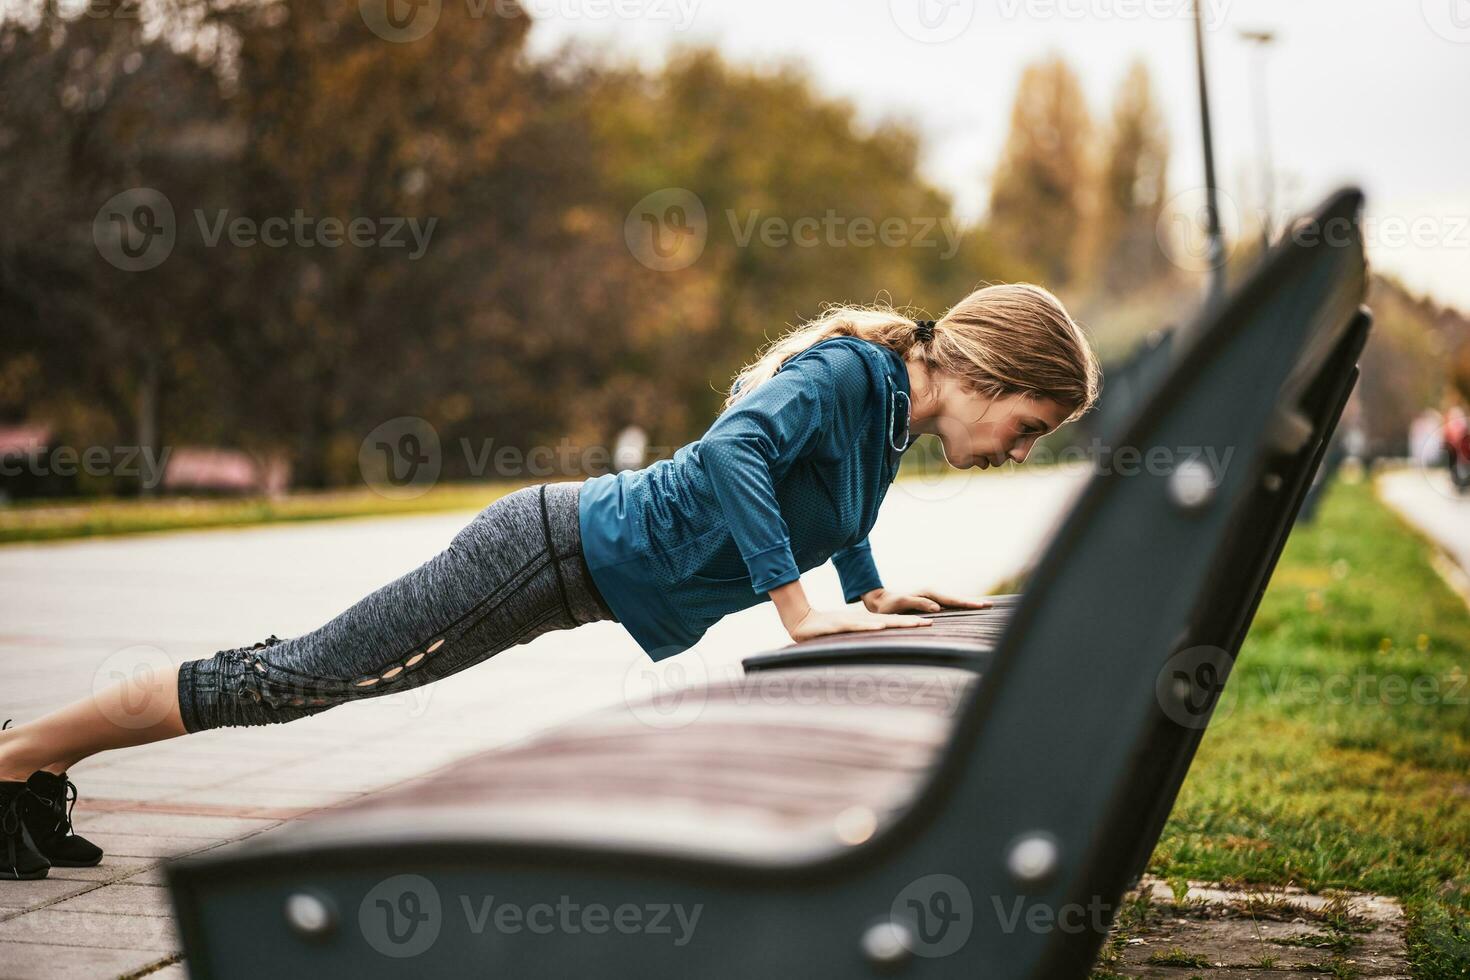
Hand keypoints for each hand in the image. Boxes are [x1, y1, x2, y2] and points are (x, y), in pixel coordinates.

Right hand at [787, 606, 931, 642]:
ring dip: (896, 622)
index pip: (891, 623)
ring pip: (877, 622)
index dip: (909, 623)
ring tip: (913, 623)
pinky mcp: (838, 625)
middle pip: (890, 621)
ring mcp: (850, 622)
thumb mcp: (844, 638)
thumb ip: (858, 643)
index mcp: (863, 624)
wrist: (800, 622)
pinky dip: (868, 626)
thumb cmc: (822, 632)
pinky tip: (881, 627)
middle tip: (930, 622)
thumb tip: (873, 651)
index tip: (928, 623)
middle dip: (910, 621)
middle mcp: (860, 621)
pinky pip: (856, 626)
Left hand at [861, 587, 993, 614]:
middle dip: (973, 602)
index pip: (952, 600)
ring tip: (984, 606)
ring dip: (968, 603)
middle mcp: (932, 593)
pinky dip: (959, 605)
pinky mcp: (929, 601)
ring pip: (954, 601)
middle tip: (992, 605)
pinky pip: (948, 603)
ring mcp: (931, 596)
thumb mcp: (901, 603)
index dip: (967, 603)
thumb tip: (937, 607)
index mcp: (928, 593)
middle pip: (957, 599)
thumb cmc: (889, 604)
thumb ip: (918, 603)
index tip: (981, 606)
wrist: (879, 600)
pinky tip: (965, 608)